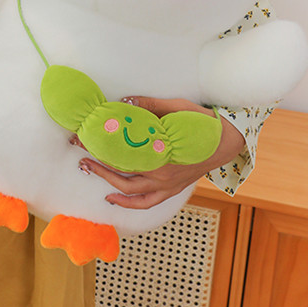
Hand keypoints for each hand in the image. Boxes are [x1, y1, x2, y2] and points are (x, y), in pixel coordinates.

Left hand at [77, 94, 244, 209]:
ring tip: (89, 171)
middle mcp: (162, 175)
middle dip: (98, 165)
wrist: (227, 141)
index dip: (101, 147)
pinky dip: (129, 203)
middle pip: (122, 175)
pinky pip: (146, 202)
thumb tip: (124, 102)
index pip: (123, 153)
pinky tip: (114, 198)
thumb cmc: (203, 123)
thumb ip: (150, 107)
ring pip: (131, 192)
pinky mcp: (172, 190)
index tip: (83, 137)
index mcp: (162, 154)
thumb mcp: (177, 108)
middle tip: (80, 154)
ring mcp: (167, 185)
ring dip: (108, 183)